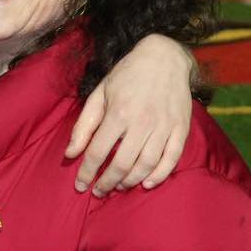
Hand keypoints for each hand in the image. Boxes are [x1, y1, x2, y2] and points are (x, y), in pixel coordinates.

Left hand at [67, 34, 193, 194]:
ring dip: (130, 181)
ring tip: (118, 187)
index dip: (87, 172)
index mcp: (118, 113)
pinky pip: (171, 159)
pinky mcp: (181, 129)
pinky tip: (146, 183)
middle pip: (122, 163)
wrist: (164, 58)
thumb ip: (84, 125)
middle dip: (107, 182)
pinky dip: (159, 175)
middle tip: (98, 192)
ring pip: (146, 165)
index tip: (80, 185)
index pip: (98, 152)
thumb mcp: (99, 94)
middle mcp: (142, 123)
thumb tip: (70, 154)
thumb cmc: (126, 76)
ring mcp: (164, 127)